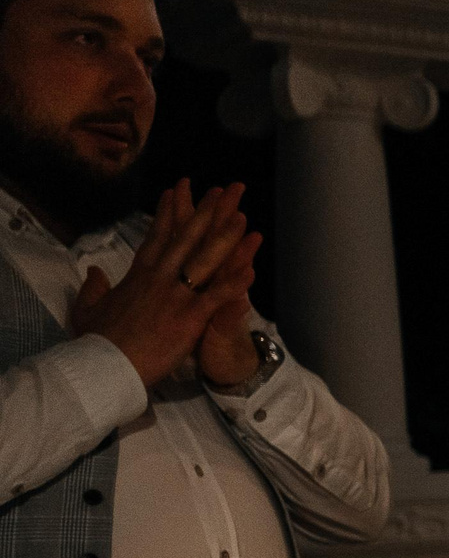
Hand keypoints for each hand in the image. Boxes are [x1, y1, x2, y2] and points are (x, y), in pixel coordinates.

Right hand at [68, 182, 259, 388]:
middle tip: (223, 191)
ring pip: (204, 260)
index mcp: (138, 276)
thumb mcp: (87, 309)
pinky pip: (217, 296)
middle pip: (186, 239)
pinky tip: (251, 268)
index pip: (157, 238)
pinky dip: (234, 282)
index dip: (168, 214)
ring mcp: (175, 296)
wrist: (103, 366)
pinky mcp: (189, 317)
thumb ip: (93, 287)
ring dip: (226, 238)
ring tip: (243, 216)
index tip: (176, 192)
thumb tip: (92, 270)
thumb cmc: (95, 341)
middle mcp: (159, 279)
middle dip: (206, 213)